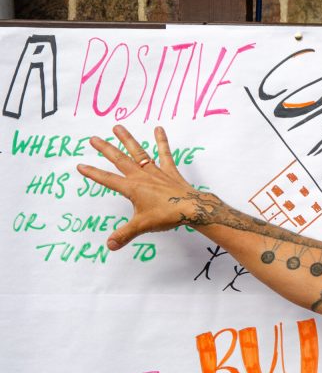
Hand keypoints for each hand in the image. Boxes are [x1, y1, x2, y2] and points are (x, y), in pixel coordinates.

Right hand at [77, 125, 209, 250]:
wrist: (192, 209)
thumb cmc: (167, 215)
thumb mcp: (141, 226)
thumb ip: (124, 234)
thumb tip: (109, 245)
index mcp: (132, 188)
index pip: (108, 180)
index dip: (93, 173)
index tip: (80, 165)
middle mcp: (141, 176)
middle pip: (120, 160)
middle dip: (105, 149)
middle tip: (93, 138)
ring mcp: (155, 172)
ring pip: (139, 152)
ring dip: (128, 139)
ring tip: (117, 127)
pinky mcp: (169, 171)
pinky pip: (165, 154)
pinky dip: (162, 141)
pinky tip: (159, 128)